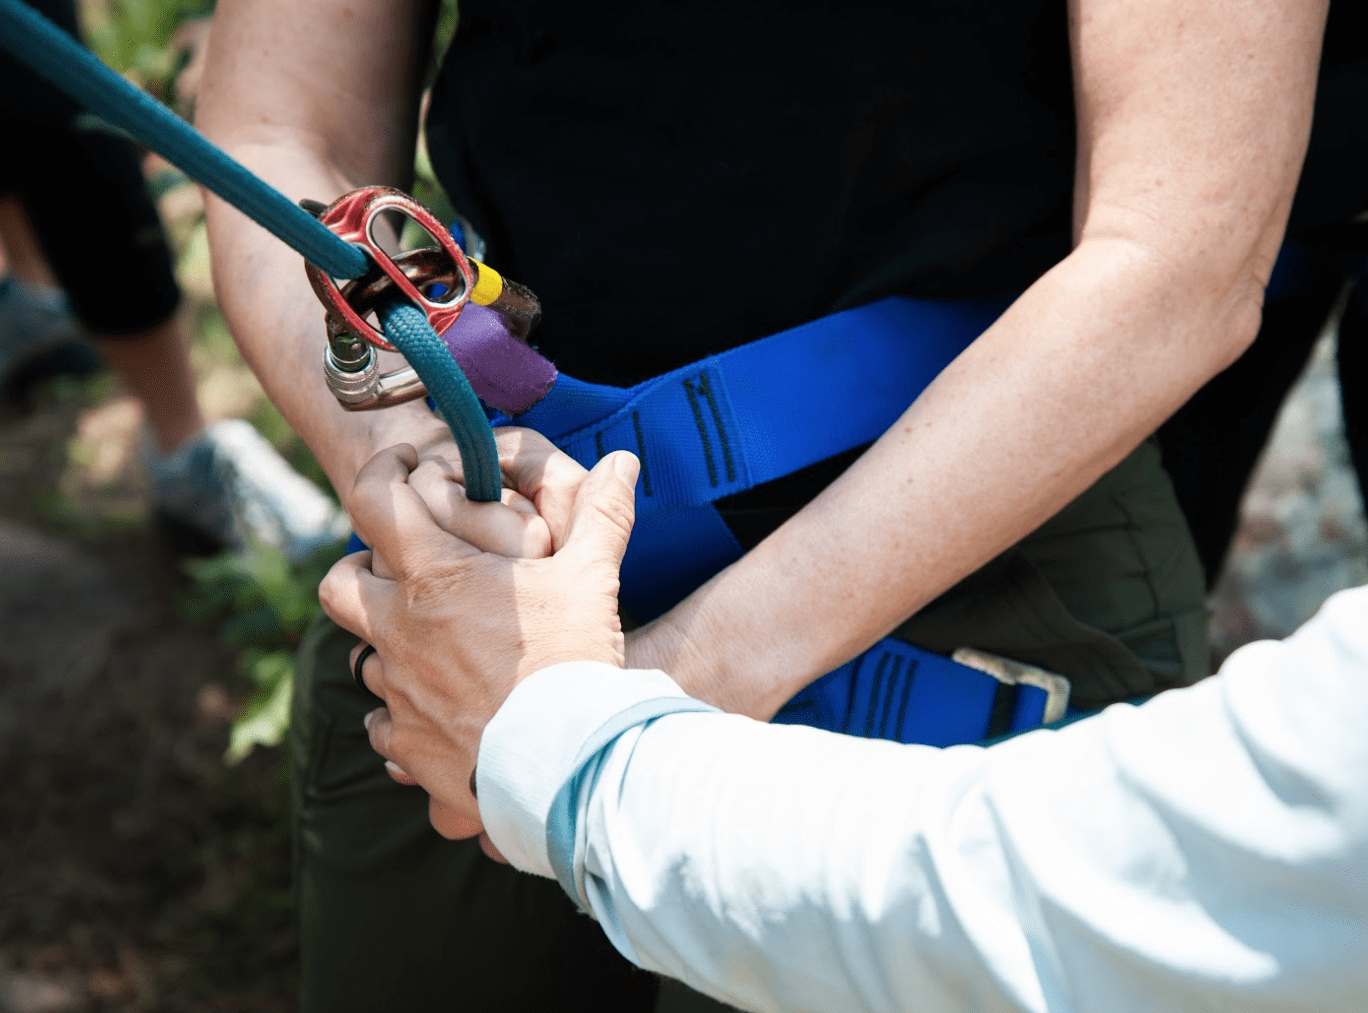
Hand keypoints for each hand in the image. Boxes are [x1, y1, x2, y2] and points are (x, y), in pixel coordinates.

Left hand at [319, 444, 639, 852]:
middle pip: (337, 584)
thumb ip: (602, 515)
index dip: (382, 473)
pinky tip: (443, 711)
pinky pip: (384, 725)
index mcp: (436, 578)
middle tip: (402, 570)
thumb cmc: (574, 663)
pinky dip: (404, 713)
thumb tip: (624, 459)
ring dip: (391, 644)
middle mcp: (400, 630)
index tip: (403, 469)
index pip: (375, 502)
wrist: (564, 765)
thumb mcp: (593, 580)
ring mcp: (397, 691)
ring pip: (364, 655)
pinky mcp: (407, 743)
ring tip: (438, 646)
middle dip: (359, 570)